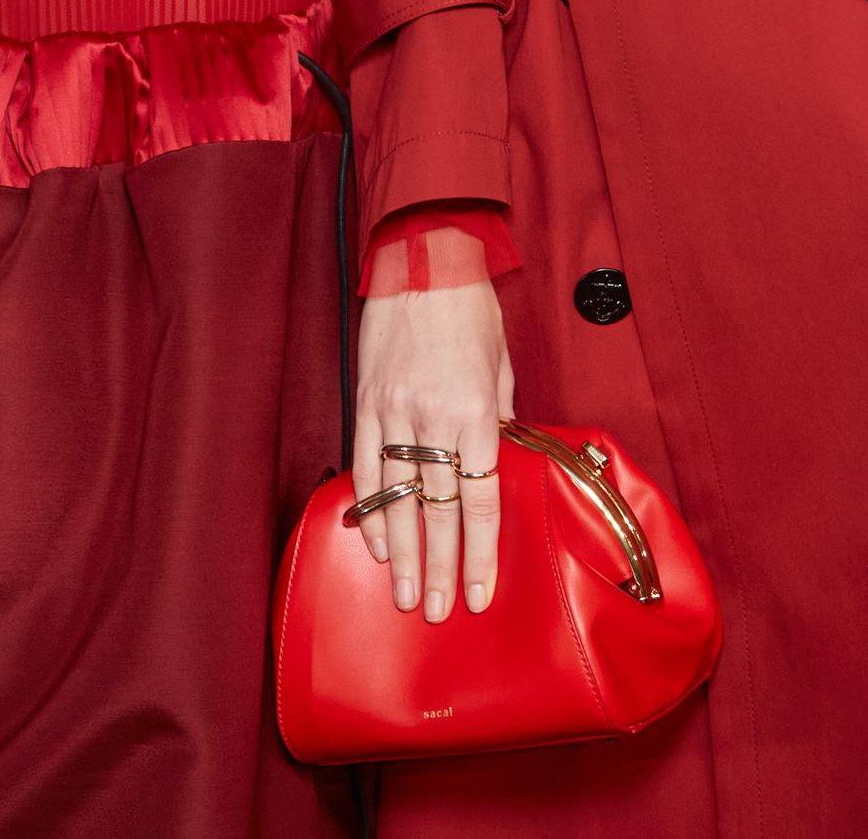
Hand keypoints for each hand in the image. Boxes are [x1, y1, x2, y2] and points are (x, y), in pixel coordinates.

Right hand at [353, 278, 514, 622]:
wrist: (424, 255)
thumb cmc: (470, 306)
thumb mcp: (502, 361)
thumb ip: (500, 414)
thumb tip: (496, 458)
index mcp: (478, 411)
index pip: (481, 500)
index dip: (481, 553)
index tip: (479, 593)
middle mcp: (436, 418)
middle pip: (440, 510)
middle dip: (442, 567)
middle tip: (439, 613)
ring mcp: (395, 411)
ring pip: (398, 498)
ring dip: (403, 553)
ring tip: (405, 596)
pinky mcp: (366, 399)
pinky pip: (365, 466)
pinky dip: (369, 509)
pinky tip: (376, 543)